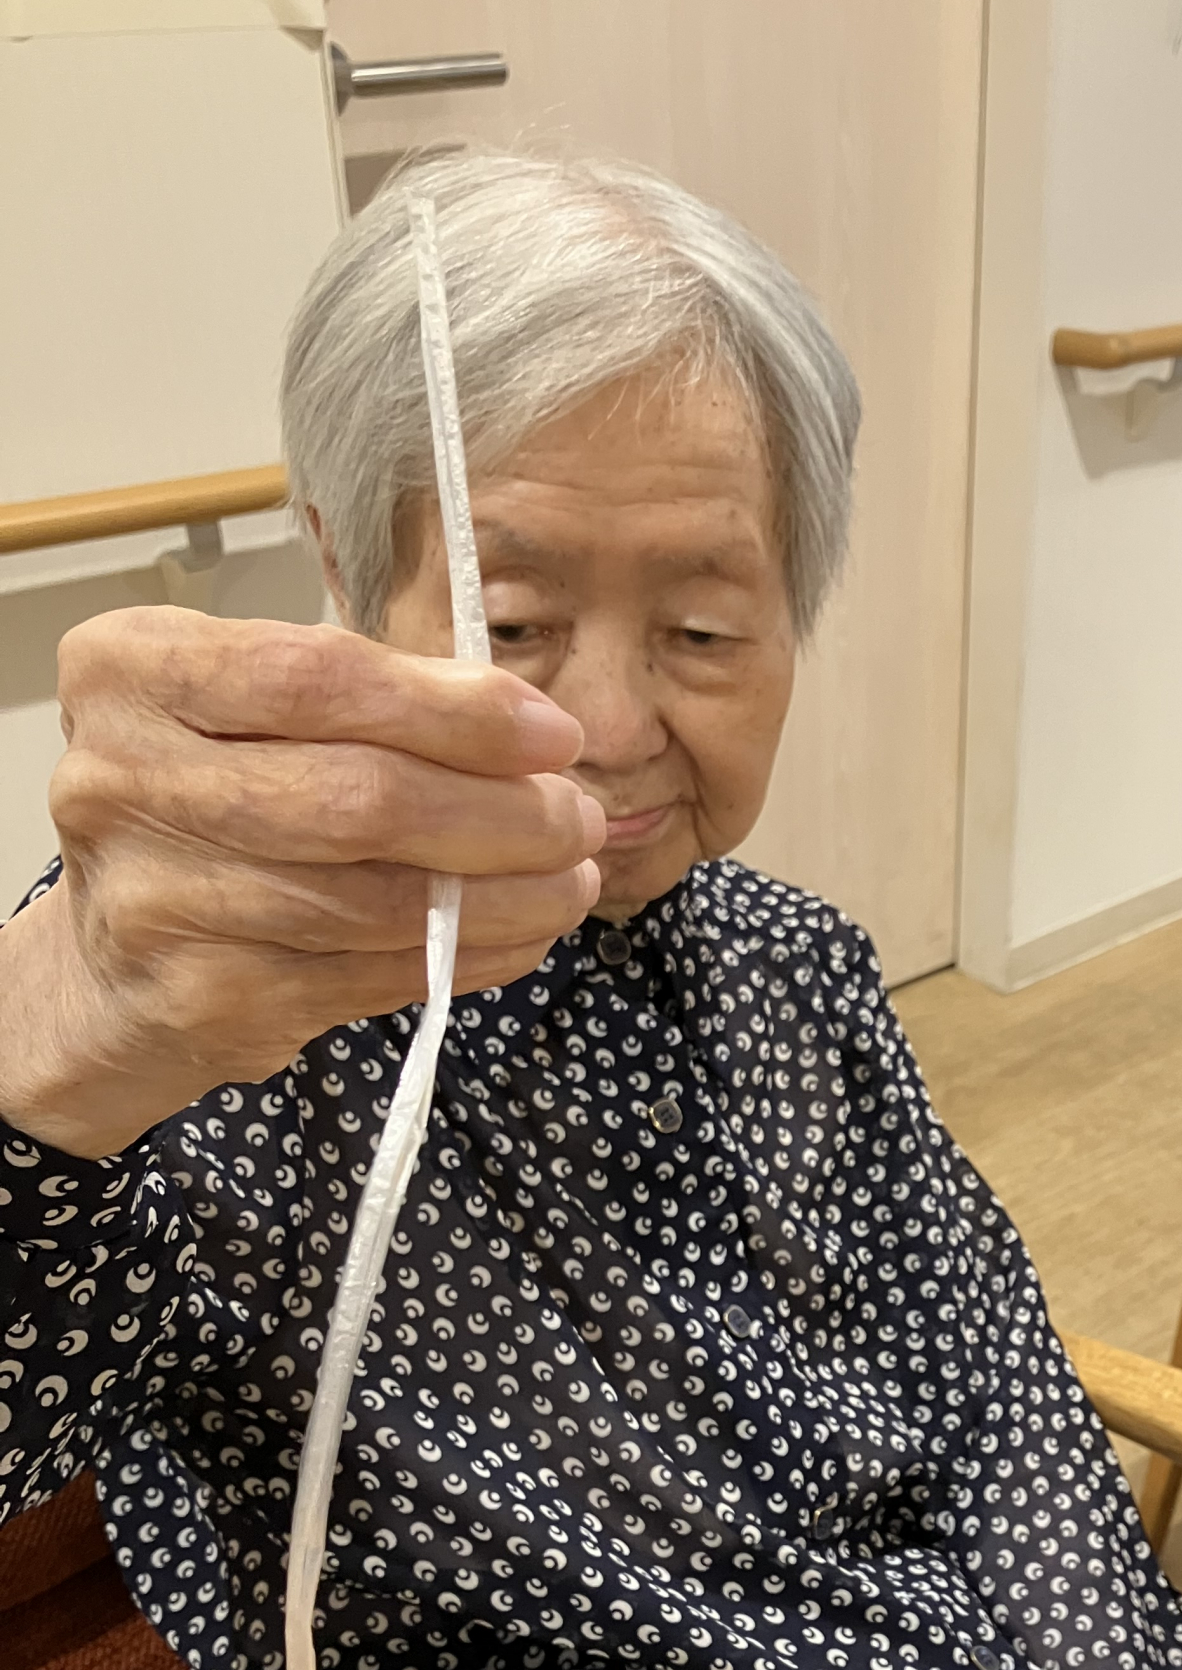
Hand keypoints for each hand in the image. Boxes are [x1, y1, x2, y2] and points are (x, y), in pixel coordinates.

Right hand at [0, 607, 603, 1157]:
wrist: (114, 957)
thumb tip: (532, 729)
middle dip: (501, 815)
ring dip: (505, 896)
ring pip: (375, 900)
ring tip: (570, 881)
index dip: (458, 713)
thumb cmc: (216, 803)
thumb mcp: (260, 716)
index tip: (556, 736)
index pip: (319, 678)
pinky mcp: (206, 997)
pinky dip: (468, 957)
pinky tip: (519, 935)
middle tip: (578, 820)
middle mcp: (119, 778)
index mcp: (131, 671)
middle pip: (358, 798)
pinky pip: (372, 977)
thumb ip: (376, 702)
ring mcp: (155, 899)